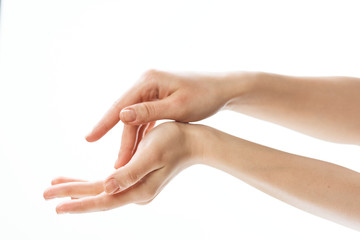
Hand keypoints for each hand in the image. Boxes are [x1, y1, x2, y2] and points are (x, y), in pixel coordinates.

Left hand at [43, 122, 204, 212]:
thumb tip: (107, 187)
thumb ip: (130, 172)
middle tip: (46, 193)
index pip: (101, 197)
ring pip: (102, 191)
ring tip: (58, 183)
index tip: (53, 201)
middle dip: (71, 194)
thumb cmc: (174, 141)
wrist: (194, 142)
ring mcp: (138, 187)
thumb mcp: (152, 152)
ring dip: (80, 188)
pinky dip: (93, 182)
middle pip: (98, 197)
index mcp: (138, 188)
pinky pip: (110, 184)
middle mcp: (136, 193)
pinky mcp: (138, 179)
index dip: (76, 198)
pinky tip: (84, 181)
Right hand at [85, 69, 249, 168]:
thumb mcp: (178, 107)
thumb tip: (121, 116)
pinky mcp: (158, 99)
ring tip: (125, 163)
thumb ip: (149, 112)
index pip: (121, 105)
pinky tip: (137, 150)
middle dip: (123, 141)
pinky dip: (142, 134)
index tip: (89, 139)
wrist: (223, 89)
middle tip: (115, 165)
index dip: (104, 123)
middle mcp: (146, 83)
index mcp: (148, 81)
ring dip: (132, 141)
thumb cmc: (204, 97)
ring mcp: (152, 91)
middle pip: (127, 116)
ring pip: (136, 120)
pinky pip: (145, 119)